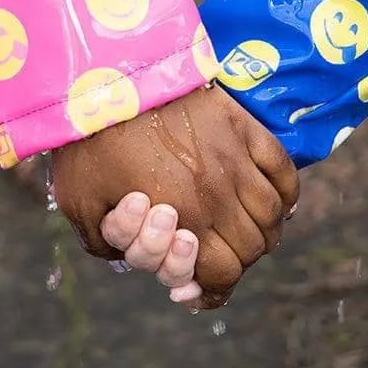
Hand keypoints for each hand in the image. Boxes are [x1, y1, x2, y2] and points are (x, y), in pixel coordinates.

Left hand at [52, 84, 298, 307]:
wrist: (111, 76)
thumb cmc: (91, 141)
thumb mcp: (80, 203)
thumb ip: (106, 242)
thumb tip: (129, 259)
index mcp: (181, 219)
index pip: (221, 273)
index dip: (213, 290)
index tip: (197, 291)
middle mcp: (218, 196)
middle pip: (251, 249)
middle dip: (235, 264)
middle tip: (216, 259)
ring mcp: (236, 161)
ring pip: (272, 216)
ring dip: (264, 234)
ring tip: (247, 234)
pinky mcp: (245, 129)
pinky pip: (283, 171)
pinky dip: (287, 195)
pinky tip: (279, 205)